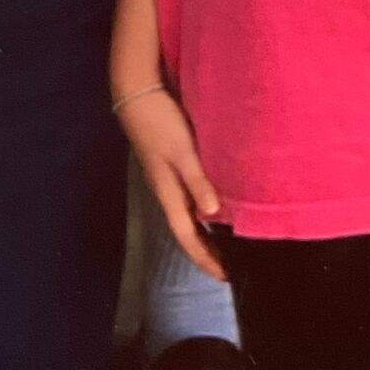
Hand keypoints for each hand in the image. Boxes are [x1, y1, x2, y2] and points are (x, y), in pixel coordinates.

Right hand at [118, 84, 226, 280]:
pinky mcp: (171, 161)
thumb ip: (197, 181)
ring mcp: (167, 176)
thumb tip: (214, 215)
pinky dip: (204, 204)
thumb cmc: (159, 122)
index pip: (188, 237)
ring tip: (229, 238)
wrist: (136, 93)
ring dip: (207, 229)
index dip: (205, 258)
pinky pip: (190, 194)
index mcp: (168, 193)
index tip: (226, 277)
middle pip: (188, 230)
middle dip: (207, 249)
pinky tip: (216, 199)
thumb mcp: (181, 152)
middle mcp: (167, 190)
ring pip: (189, 212)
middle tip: (232, 263)